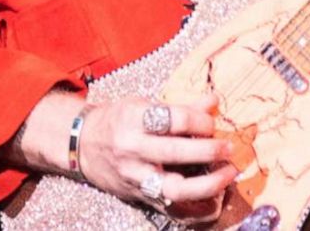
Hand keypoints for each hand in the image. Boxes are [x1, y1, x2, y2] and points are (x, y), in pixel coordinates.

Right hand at [72, 94, 236, 223]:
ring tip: (227, 175)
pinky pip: (170, 208)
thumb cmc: (117, 120)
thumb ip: (180, 106)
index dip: (200, 120)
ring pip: (173, 188)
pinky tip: (214, 198)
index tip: (212, 122)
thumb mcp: (142, 104)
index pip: (174, 119)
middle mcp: (132, 149)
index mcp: (133, 119)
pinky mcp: (138, 196)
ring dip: (207, 185)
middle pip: (176, 152)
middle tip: (228, 148)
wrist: (81, 145)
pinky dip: (195, 208)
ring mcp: (135, 176)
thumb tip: (214, 100)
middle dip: (209, 150)